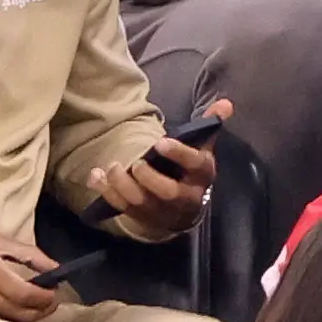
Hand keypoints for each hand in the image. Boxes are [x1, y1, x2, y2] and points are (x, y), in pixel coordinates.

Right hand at [0, 229, 58, 321]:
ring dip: (27, 318)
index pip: (25, 294)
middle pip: (20, 314)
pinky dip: (7, 321)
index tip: (54, 293)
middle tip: (50, 304)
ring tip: (34, 307)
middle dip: (42, 312)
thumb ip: (29, 253)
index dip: (46, 298)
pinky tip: (13, 311)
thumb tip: (56, 268)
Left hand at [86, 100, 232, 237]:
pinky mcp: (143, 217)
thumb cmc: (189, 172)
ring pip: (143, 202)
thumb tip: (226, 103)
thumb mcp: (202, 149)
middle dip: (149, 178)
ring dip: (124, 186)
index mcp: (202, 175)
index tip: (160, 142)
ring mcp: (163, 210)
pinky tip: (96, 176)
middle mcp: (185, 196)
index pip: (196, 165)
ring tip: (113, 167)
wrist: (184, 209)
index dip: (179, 154)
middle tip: (136, 162)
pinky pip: (123, 208)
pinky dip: (107, 192)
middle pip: (168, 192)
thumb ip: (208, 126)